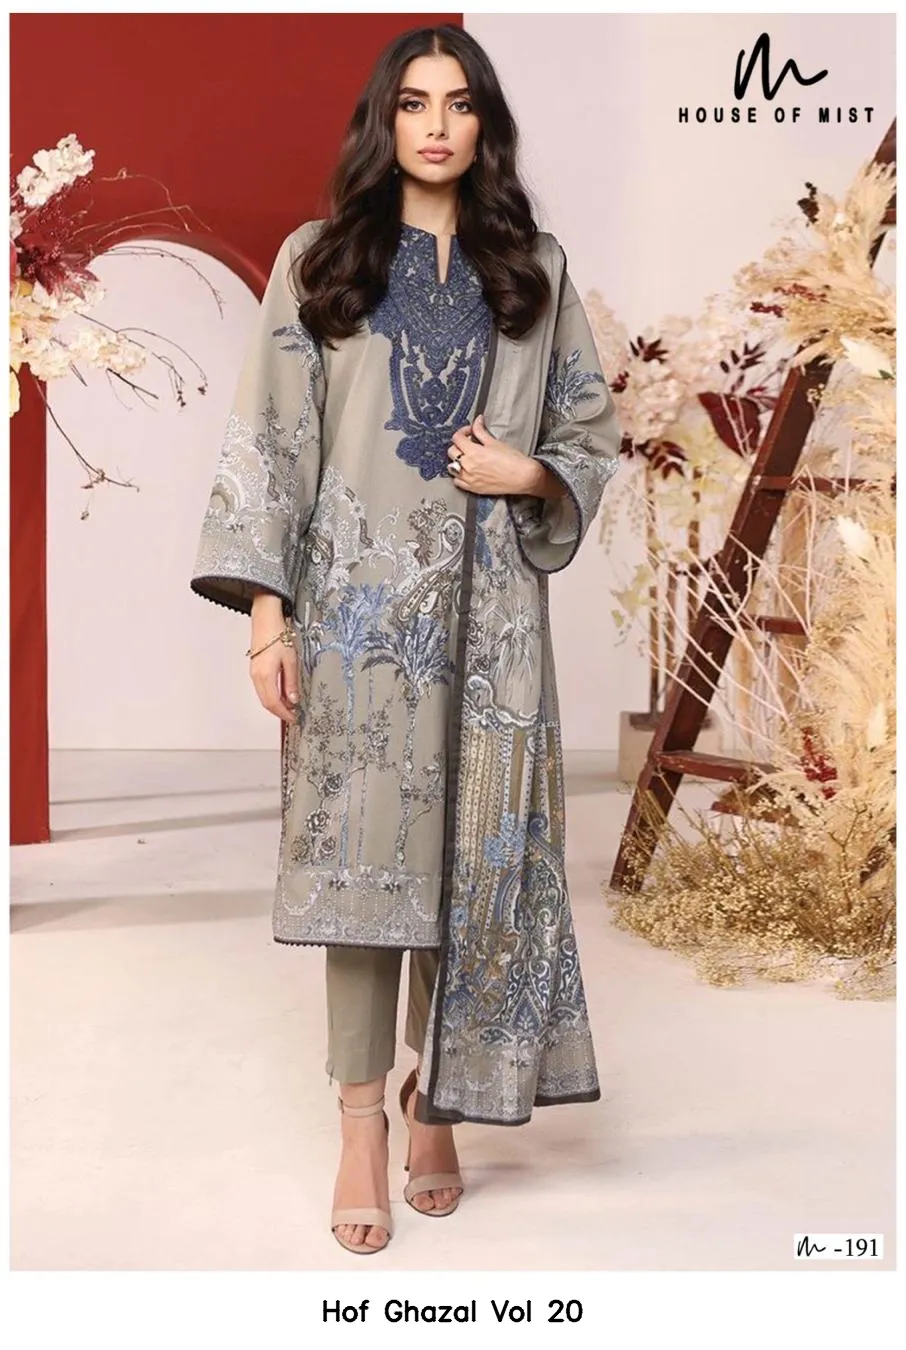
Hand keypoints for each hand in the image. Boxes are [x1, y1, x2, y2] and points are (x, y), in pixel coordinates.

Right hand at [249, 600, 299, 723]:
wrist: (266, 619)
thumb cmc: (277, 636)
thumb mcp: (291, 660)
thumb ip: (291, 682)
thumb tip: (293, 699)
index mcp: (265, 676)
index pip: (273, 703)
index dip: (284, 713)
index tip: (294, 718)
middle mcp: (256, 677)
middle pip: (266, 702)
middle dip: (279, 711)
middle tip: (293, 715)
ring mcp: (254, 673)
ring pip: (264, 696)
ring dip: (276, 703)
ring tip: (290, 705)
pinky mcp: (255, 669)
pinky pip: (262, 688)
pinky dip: (272, 694)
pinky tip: (282, 693)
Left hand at [445, 414, 537, 494]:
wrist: (523, 477)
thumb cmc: (513, 461)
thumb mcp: (495, 442)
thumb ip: (481, 431)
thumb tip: (477, 421)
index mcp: (473, 452)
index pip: (457, 438)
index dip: (463, 431)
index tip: (469, 432)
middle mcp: (468, 466)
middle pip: (452, 452)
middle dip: (459, 445)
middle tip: (468, 443)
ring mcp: (469, 478)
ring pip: (451, 467)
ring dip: (456, 460)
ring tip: (466, 458)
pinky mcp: (473, 488)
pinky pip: (457, 482)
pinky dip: (458, 476)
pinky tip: (466, 471)